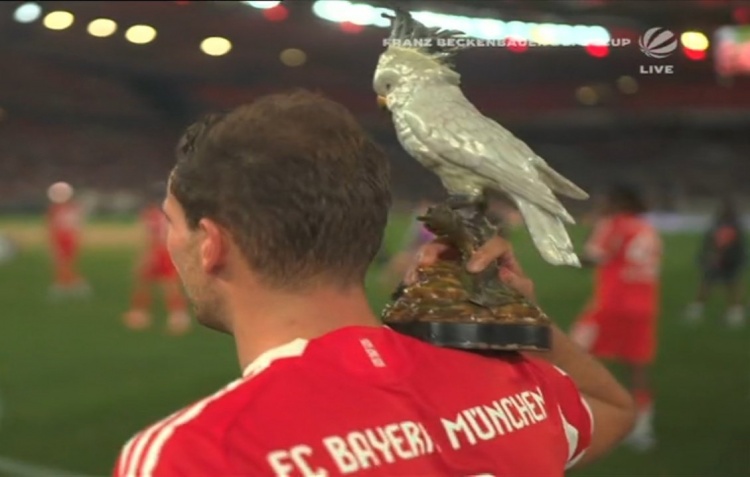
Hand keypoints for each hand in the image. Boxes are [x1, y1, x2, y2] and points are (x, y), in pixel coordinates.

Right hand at [405, 236, 535, 300]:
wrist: (509, 330)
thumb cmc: (519, 309)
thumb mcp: (523, 298)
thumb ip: (518, 285)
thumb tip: (502, 273)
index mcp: (500, 255)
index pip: (494, 242)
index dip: (483, 250)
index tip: (472, 268)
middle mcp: (476, 253)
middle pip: (455, 240)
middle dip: (438, 247)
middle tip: (425, 262)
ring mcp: (458, 264)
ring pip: (438, 250)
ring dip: (423, 258)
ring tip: (413, 275)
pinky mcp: (445, 277)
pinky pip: (429, 269)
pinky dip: (418, 273)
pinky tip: (411, 283)